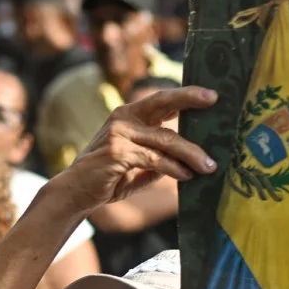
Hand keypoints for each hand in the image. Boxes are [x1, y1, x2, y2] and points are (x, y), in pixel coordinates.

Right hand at [54, 87, 219, 212]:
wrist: (74, 193)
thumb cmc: (105, 179)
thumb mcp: (135, 166)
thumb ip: (157, 160)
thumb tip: (185, 163)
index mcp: (127, 116)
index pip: (161, 100)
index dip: (185, 96)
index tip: (210, 95)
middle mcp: (123, 118)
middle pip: (163, 103)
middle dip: (190, 99)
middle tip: (214, 100)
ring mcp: (119, 133)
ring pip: (166, 139)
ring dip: (191, 153)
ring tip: (209, 166)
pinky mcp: (118, 152)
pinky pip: (155, 159)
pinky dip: (174, 168)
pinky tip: (187, 175)